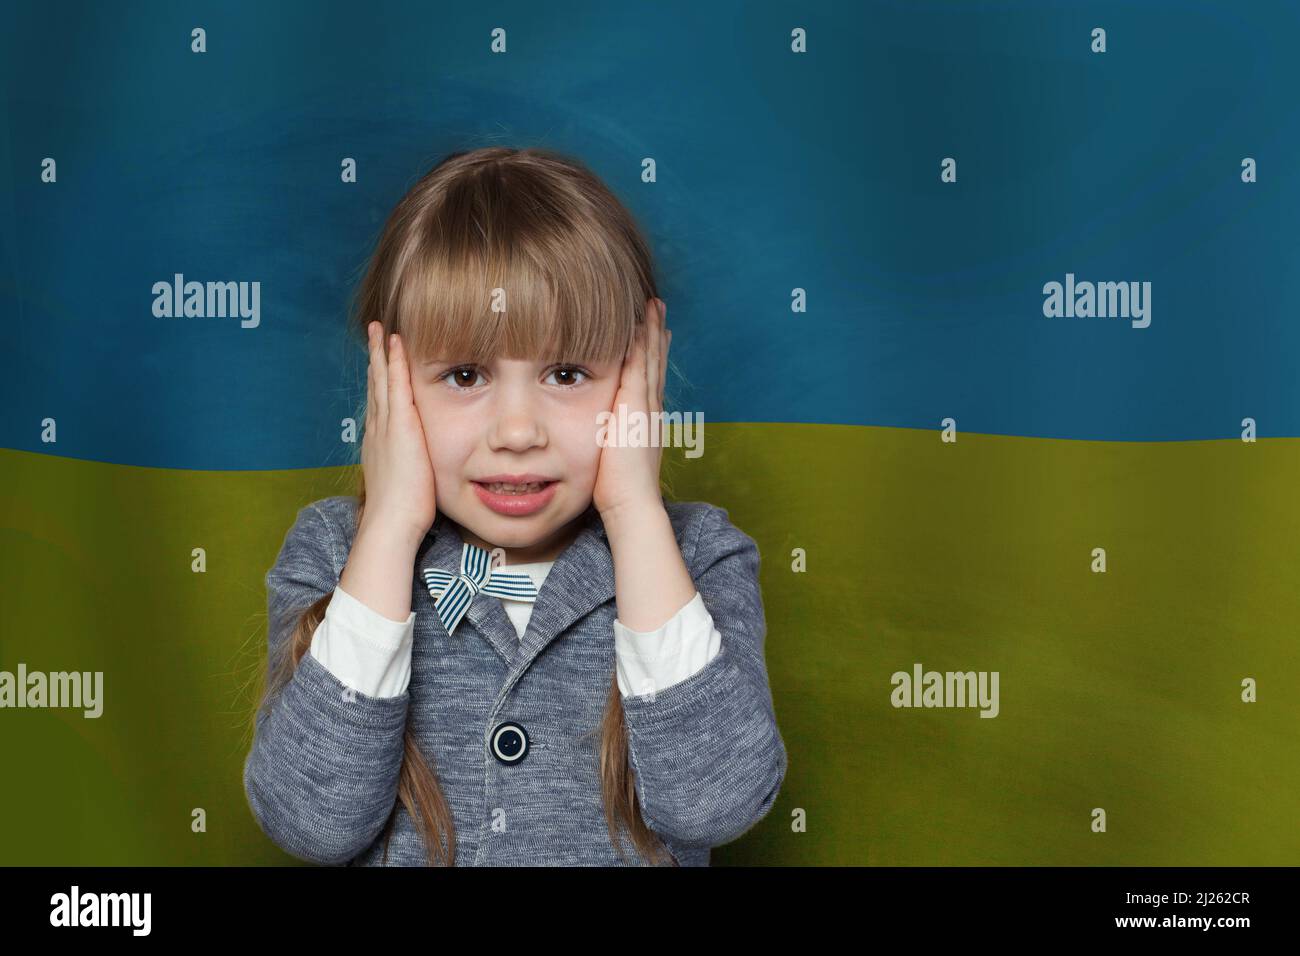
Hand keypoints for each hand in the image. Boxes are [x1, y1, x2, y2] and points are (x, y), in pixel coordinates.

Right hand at [359, 320, 437, 543]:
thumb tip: (415, 473)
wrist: (391, 523)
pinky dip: (394, 362)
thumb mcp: (403, 485)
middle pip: (375, 386)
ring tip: (380, 329)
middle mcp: (377, 430)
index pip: (380, 405)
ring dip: (381, 352)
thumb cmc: (401, 514)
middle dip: (376, 359)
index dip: (379, 382)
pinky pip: (395, 385)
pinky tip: (396, 343)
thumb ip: (408, 472)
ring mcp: (386, 426)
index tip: (380, 364)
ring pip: (382, 380)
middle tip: (374, 334)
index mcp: (379, 444)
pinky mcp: (399, 426)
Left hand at [592, 297, 670, 519]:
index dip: (652, 356)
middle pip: (655, 362)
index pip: (649, 381)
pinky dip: (641, 341)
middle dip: (656, 335)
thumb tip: (602, 444)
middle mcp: (651, 409)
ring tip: (653, 306)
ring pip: (650, 357)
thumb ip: (609, 445)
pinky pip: (640, 363)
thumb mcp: (614, 461)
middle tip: (658, 309)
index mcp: (645, 421)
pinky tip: (638, 320)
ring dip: (651, 330)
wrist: (632, 502)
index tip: (654, 336)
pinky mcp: (636, 403)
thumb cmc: (618, 492)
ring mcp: (646, 404)